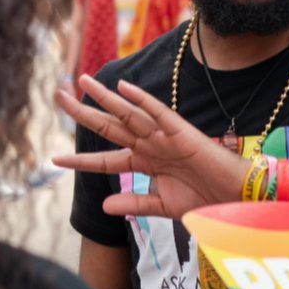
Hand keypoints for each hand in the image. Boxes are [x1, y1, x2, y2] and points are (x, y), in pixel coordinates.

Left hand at [53, 74, 246, 218]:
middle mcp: (149, 145)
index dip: (80, 159)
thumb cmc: (204, 199)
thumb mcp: (162, 207)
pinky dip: (142, 100)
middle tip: (57, 97)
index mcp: (144, 163)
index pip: (105, 159)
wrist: (234, 197)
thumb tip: (104, 206)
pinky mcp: (181, 131)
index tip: (55, 159)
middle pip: (109, 127)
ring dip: (105, 98)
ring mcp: (163, 136)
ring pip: (127, 114)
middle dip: (82, 113)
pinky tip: (124, 88)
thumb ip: (135, 203)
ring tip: (81, 81)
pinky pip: (158, 112)